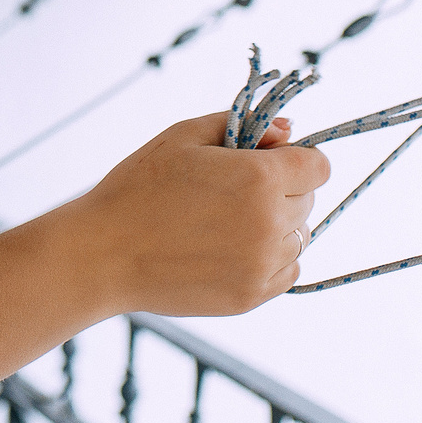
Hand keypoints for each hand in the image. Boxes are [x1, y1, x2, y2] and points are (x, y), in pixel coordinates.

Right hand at [63, 112, 330, 316]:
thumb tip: (288, 130)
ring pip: (299, 237)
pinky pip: (286, 270)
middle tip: (233, 191)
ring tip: (226, 222)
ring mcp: (262, 264)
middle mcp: (270, 223)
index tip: (269, 162)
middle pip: (308, 200)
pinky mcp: (251, 296)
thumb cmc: (138, 188)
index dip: (296, 159)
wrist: (103, 253)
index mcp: (259, 178)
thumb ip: (241, 126)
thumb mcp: (183, 137)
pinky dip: (268, 258)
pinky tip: (228, 248)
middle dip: (282, 190)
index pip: (318, 166)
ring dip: (276, 225)